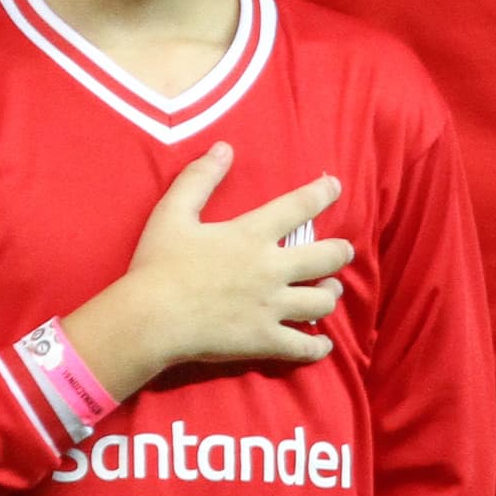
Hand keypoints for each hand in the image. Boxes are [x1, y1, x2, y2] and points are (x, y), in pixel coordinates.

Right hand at [61, 141, 352, 401]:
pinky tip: (324, 345)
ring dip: (331, 293)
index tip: (335, 186)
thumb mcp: (173, 211)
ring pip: (320, 302)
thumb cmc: (158, 264)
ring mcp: (270, 307)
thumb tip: (224, 147)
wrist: (150, 320)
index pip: (298, 206)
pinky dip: (317, 347)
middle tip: (345, 250)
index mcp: (251, 234)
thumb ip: (199, 177)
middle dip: (340, 252)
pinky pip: (302, 348)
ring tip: (331, 290)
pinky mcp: (263, 340)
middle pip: (324, 257)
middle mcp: (270, 268)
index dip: (322, 193)